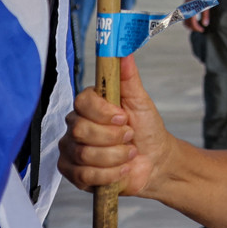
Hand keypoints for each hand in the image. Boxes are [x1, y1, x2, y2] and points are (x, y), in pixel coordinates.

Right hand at [59, 54, 171, 195]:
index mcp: (90, 105)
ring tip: (129, 153)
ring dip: (115, 156)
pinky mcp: (73, 173)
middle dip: (113, 137)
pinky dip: (109, 174)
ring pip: (84, 154)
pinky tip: (121, 169)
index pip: (82, 102)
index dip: (103, 112)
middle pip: (81, 130)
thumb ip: (128, 77)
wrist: (154, 159)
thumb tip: (124, 52)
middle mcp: (76, 125)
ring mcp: (71, 150)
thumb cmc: (146, 128)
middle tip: (129, 136)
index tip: (123, 116)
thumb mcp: (141, 100)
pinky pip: (83, 175)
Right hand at [182, 0, 211, 32]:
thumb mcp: (206, 6)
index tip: (202, 30)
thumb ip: (205, 16)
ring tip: (198, 27)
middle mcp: (186, 11)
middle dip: (193, 28)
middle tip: (200, 29)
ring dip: (190, 26)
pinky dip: (188, 22)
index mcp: (191, 10)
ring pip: (184, 22)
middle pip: (187, 24)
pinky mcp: (183, 10)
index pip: (192, 23)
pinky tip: (194, 22)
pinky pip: (184, 18)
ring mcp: (183, 10)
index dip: (197, 28)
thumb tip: (205, 24)